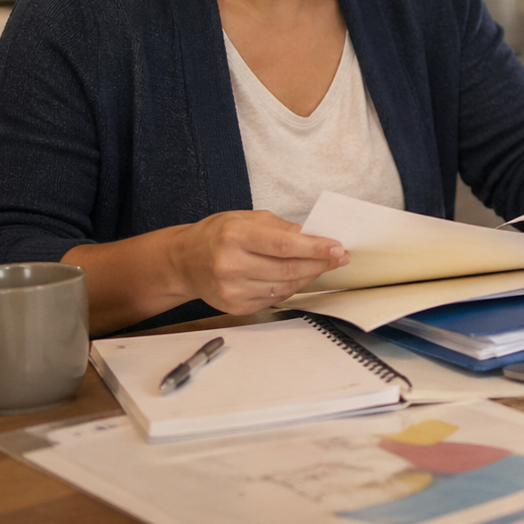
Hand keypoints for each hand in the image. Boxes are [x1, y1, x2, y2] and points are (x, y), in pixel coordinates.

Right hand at [170, 210, 349, 313]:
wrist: (183, 262)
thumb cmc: (216, 235)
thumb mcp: (245, 218)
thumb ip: (280, 227)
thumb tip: (312, 235)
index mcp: (235, 236)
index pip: (285, 245)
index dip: (315, 248)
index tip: (337, 247)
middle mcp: (231, 265)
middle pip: (289, 269)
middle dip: (320, 263)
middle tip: (339, 257)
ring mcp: (232, 289)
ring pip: (285, 287)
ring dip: (309, 276)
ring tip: (321, 265)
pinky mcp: (235, 306)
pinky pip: (275, 298)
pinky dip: (291, 287)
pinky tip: (297, 277)